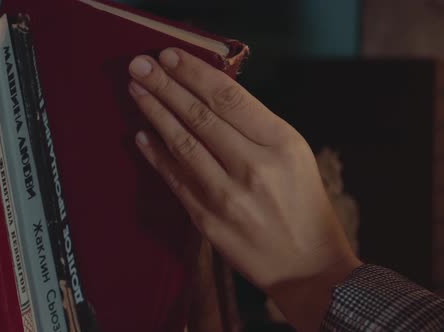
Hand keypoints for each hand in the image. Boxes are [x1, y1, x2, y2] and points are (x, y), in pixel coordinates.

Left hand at [128, 48, 360, 329]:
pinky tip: (142, 136)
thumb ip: (256, 126)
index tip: (171, 57)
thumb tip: (210, 97)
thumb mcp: (294, 153)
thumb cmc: (303, 204)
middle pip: (199, 116)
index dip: (195, 73)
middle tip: (140, 66)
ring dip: (155, 114)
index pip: (229, 97)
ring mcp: (228, 195)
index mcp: (280, 143)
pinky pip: (175, 180)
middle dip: (165, 86)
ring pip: (182, 144)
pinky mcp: (208, 220)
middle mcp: (253, 166)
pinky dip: (156, 156)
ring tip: (136, 92)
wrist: (306, 264)